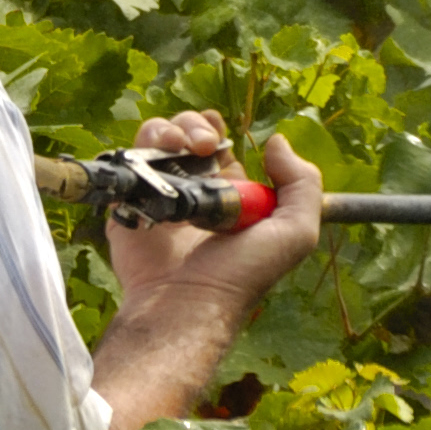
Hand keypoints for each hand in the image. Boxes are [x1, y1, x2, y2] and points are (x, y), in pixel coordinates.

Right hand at [85, 110, 324, 429]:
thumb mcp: (295, 232)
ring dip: (168, 130)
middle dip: (194, 126)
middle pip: (187, 135)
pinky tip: (157, 160)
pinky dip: (141, 149)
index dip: (218, 131)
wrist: (187, 303)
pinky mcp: (128, 204)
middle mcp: (193, 192)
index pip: (221, 147)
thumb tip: (276, 142)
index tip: (220, 134)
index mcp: (230, 195)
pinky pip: (129, 163)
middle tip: (204, 144)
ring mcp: (159, 196)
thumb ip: (302, 183)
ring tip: (179, 145)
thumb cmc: (243, 274)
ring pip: (157, 141)